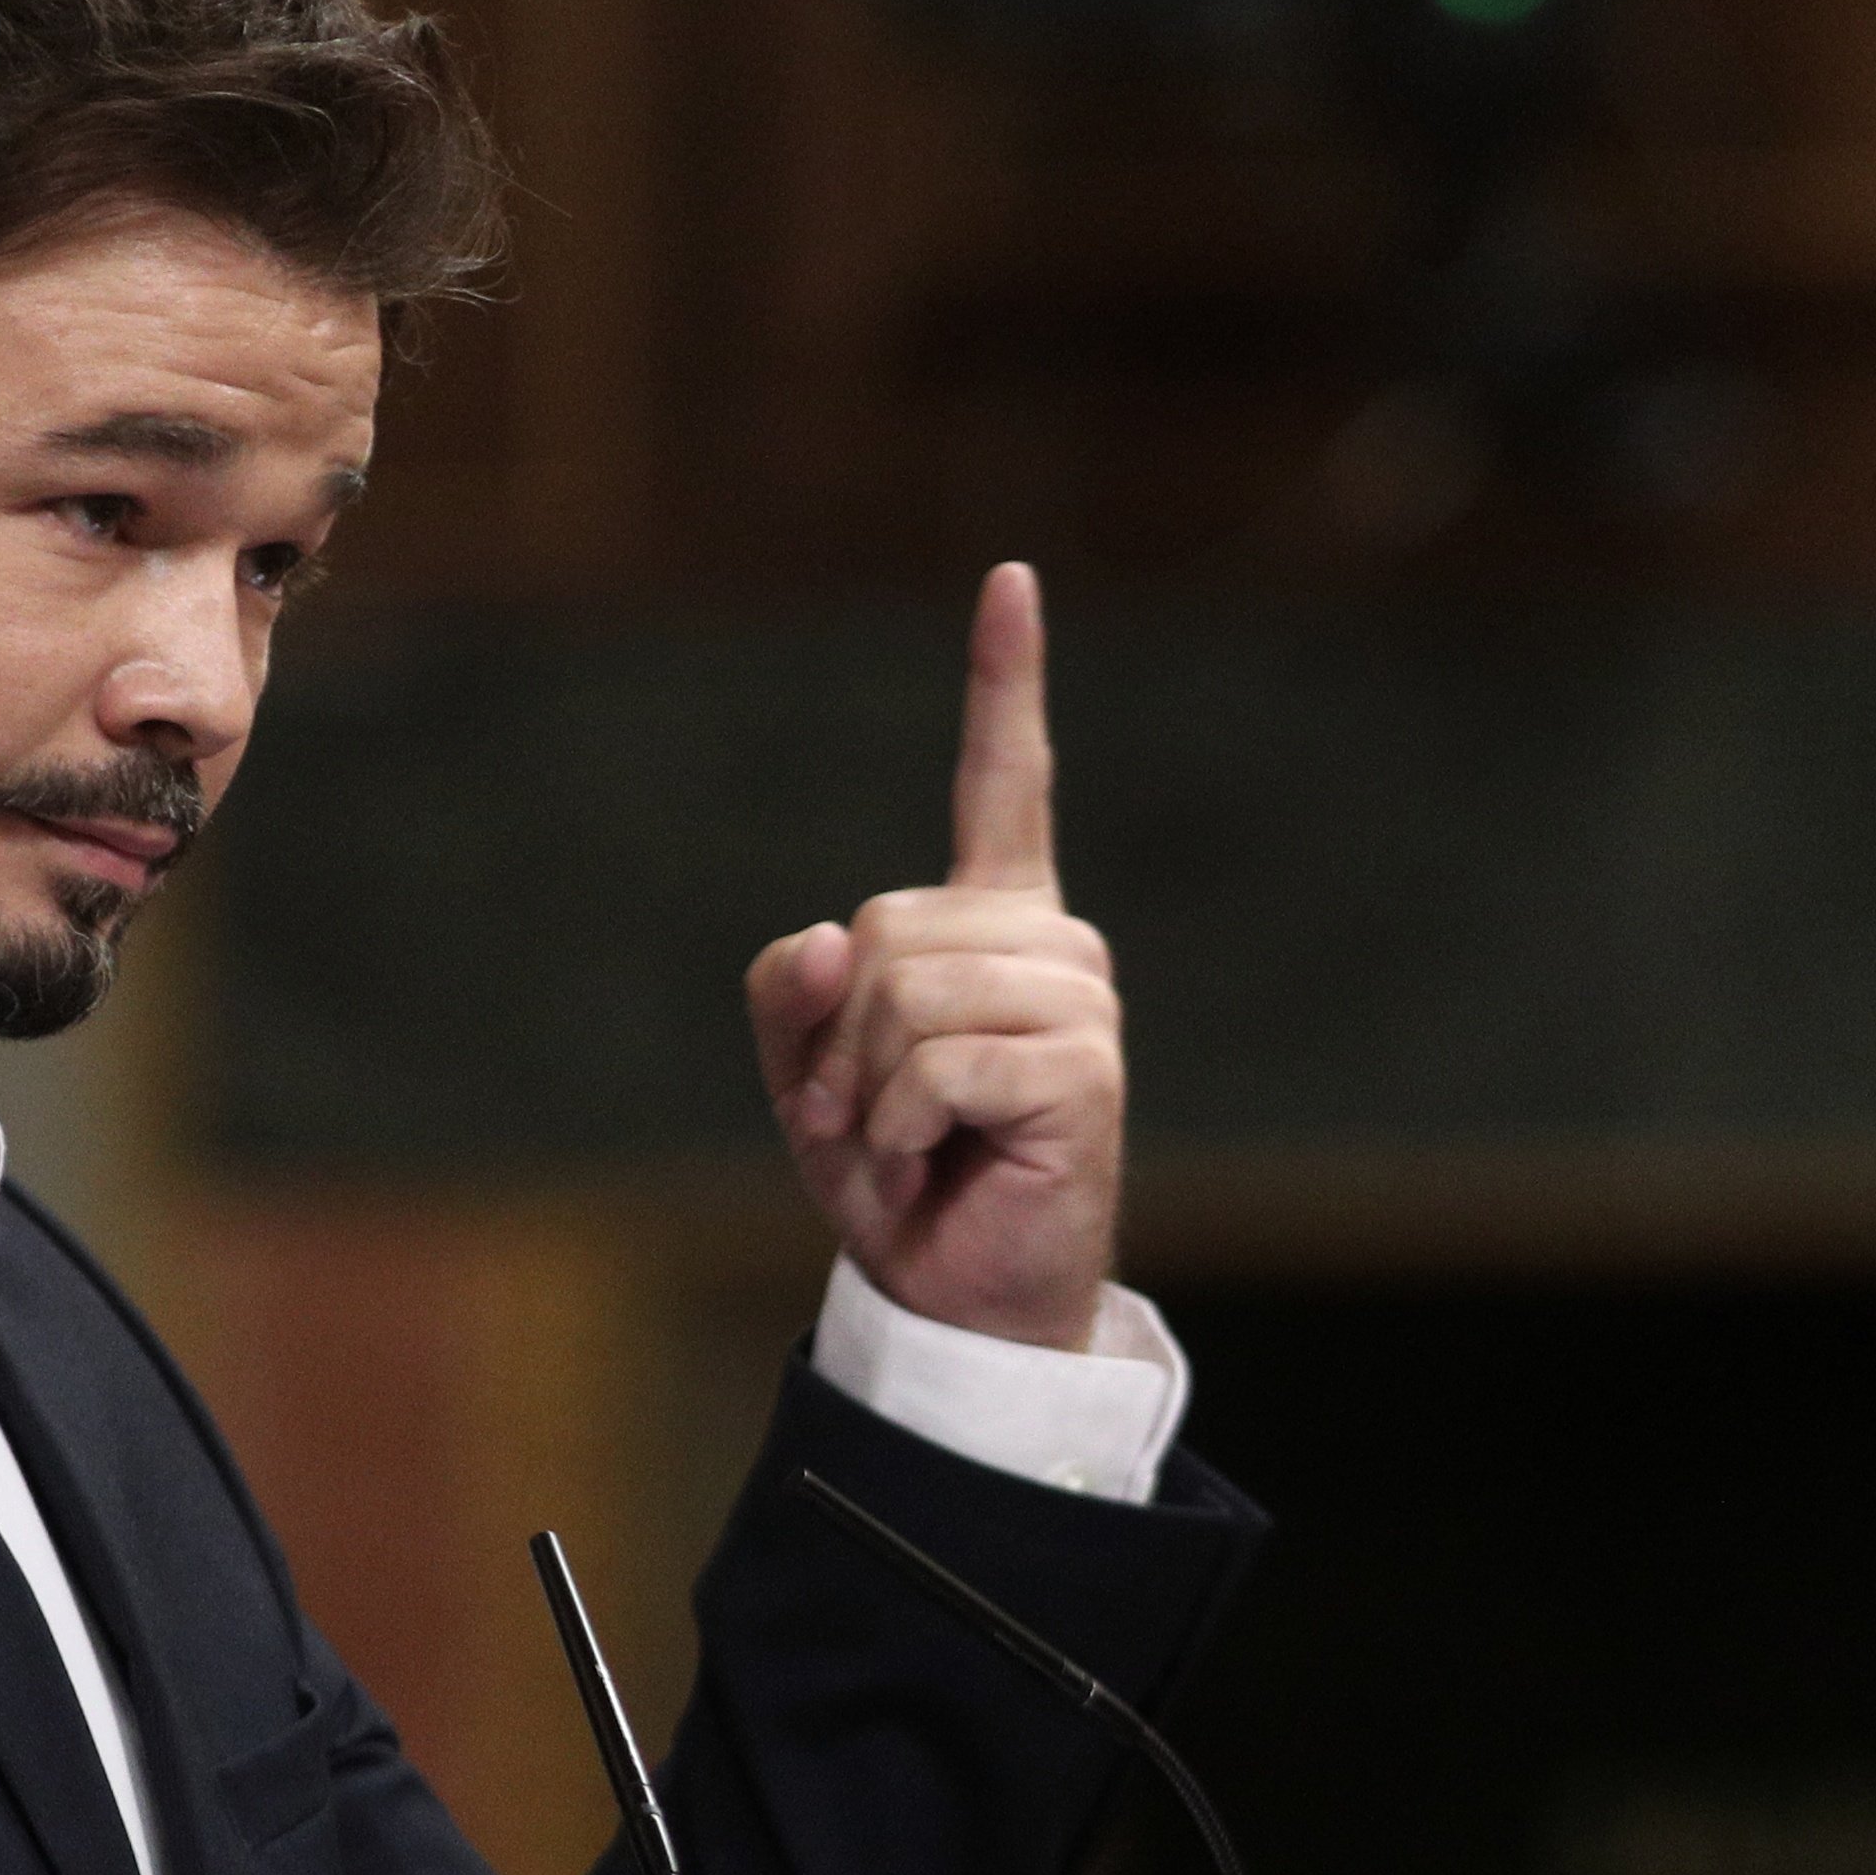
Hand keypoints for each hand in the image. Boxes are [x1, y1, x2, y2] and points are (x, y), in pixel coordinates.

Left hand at [745, 562, 1125, 1350]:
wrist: (957, 1294)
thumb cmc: (895, 1175)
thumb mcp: (810, 1076)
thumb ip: (793, 995)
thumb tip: (825, 936)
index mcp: (993, 923)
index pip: (1004, 782)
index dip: (1005, 683)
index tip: (1011, 580)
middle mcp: (1050, 944)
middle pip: (881, 926)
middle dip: (839, 1035)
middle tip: (868, 1117)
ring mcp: (1078, 1002)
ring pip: (906, 992)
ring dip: (869, 1090)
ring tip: (906, 1144)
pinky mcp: (1083, 1069)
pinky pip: (936, 1062)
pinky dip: (902, 1125)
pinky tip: (937, 1159)